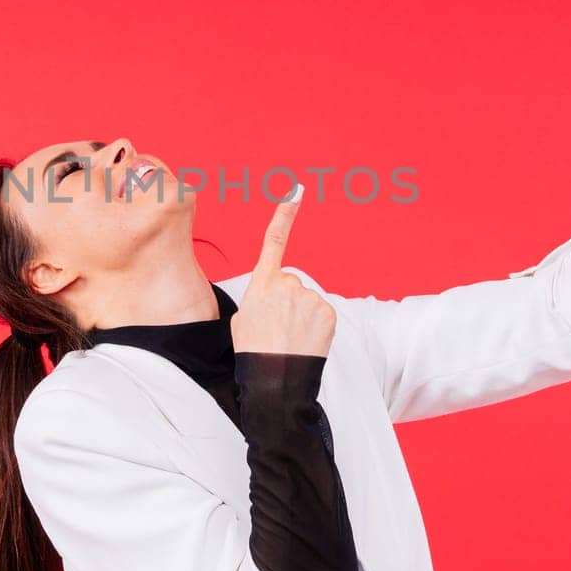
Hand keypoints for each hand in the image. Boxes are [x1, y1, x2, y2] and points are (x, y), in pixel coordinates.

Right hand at [229, 183, 337, 356]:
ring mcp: (309, 297)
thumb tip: (273, 297)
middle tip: (277, 328)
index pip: (274, 241)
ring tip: (290, 339)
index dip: (285, 214)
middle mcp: (287, 284)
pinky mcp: (328, 311)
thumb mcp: (242, 319)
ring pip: (307, 301)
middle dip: (287, 302)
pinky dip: (316, 326)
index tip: (297, 191)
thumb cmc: (254, 352)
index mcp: (262, 283)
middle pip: (291, 284)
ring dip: (301, 316)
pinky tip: (305, 341)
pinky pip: (322, 313)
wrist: (275, 380)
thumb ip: (259, 298)